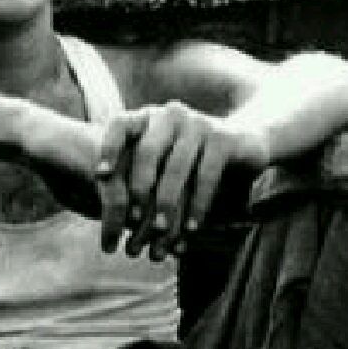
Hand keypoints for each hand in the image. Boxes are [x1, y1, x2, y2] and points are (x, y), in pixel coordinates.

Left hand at [94, 101, 267, 258]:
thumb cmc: (193, 158)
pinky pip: (206, 176)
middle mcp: (171, 115)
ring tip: (160, 233)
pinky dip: (197, 205)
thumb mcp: (163, 160)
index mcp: (150, 117)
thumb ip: (138, 174)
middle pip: (147, 152)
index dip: (108, 148)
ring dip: (166, 204)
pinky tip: (190, 229)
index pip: (121, 124)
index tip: (101, 176)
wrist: (246, 141)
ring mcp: (199, 124)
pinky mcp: (224, 139)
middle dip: (138, 191)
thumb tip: (109, 212)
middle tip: (131, 223)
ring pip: (176, 168)